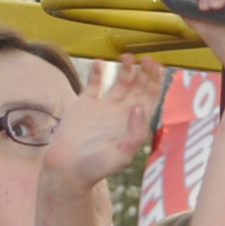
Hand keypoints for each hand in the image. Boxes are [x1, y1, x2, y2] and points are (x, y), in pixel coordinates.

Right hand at [46, 54, 165, 187]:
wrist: (67, 168)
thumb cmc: (97, 167)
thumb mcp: (123, 154)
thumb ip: (135, 132)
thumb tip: (140, 106)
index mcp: (134, 123)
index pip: (150, 98)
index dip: (155, 82)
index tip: (157, 68)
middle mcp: (122, 112)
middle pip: (138, 86)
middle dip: (145, 72)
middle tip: (146, 59)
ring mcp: (104, 106)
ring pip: (120, 81)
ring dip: (126, 68)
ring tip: (127, 57)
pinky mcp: (85, 103)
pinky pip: (94, 83)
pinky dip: (97, 72)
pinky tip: (100, 63)